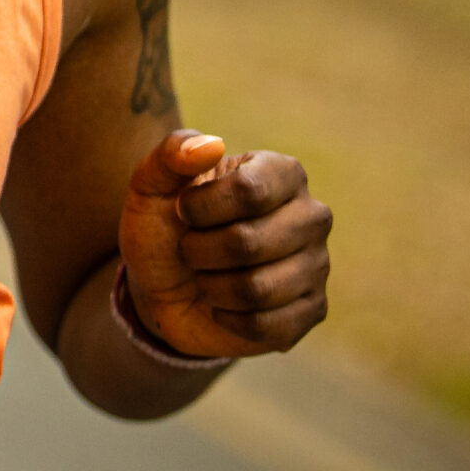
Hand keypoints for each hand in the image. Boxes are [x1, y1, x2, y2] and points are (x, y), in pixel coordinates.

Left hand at [118, 129, 330, 359]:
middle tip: (191, 249)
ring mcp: (318, 264)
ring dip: (210, 286)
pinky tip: (223, 305)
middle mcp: (311, 215)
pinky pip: (267, 325)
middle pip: (249, 243)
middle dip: (199, 251)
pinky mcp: (313, 310)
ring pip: (256, 289)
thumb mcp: (152, 186)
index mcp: (282, 172)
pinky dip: (228, 318)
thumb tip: (211, 145)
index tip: (183, 211)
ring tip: (206, 276)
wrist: (165, 287)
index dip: (200, 208)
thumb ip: (171, 155)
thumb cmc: (166, 226)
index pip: (248, 191)